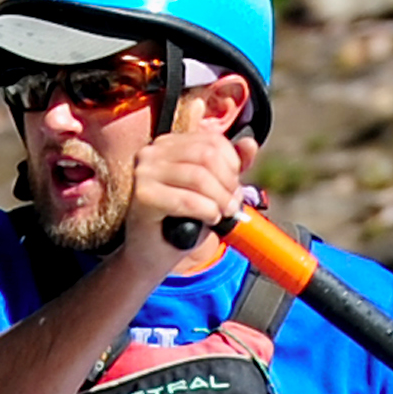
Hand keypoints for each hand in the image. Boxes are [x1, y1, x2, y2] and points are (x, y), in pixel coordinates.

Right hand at [119, 100, 250, 270]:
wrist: (153, 253)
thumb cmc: (181, 220)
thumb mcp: (212, 189)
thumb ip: (231, 166)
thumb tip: (250, 144)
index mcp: (169, 145)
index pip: (211, 140)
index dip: (232, 163)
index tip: (234, 187)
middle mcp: (152, 153)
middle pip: (206, 155)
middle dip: (228, 182)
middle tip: (233, 204)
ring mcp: (144, 174)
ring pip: (198, 176)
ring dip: (220, 199)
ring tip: (224, 213)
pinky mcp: (142, 196)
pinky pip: (186, 200)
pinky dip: (206, 211)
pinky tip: (210, 219)